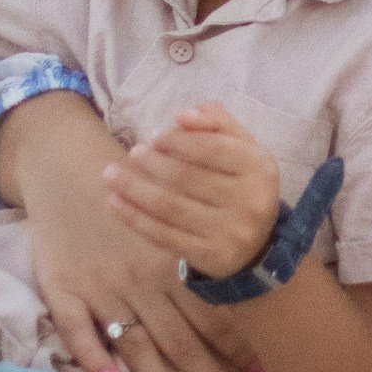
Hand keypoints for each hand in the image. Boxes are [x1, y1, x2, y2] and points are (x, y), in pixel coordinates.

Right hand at [0, 94, 256, 371]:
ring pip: (136, 345)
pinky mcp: (65, 290)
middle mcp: (142, 280)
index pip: (213, 312)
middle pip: (181, 339)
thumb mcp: (176, 209)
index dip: (238, 346)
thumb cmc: (135, 186)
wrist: (68, 164)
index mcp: (173, 260)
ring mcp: (103, 288)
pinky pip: (79, 332)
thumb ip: (201, 253)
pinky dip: (93, 359)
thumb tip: (244, 289)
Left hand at [104, 104, 282, 280]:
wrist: (257, 243)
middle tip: (134, 153)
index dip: (179, 140)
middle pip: (188, 178)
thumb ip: (217, 122)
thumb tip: (183, 115)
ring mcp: (229, 232)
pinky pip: (164, 235)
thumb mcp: (241, 147)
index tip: (154, 136)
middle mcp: (249, 201)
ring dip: (135, 189)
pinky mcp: (209, 256)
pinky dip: (134, 218)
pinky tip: (114, 202)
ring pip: (171, 207)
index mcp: (259, 168)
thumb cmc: (241, 183)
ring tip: (112, 174)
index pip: (212, 148)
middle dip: (154, 163)